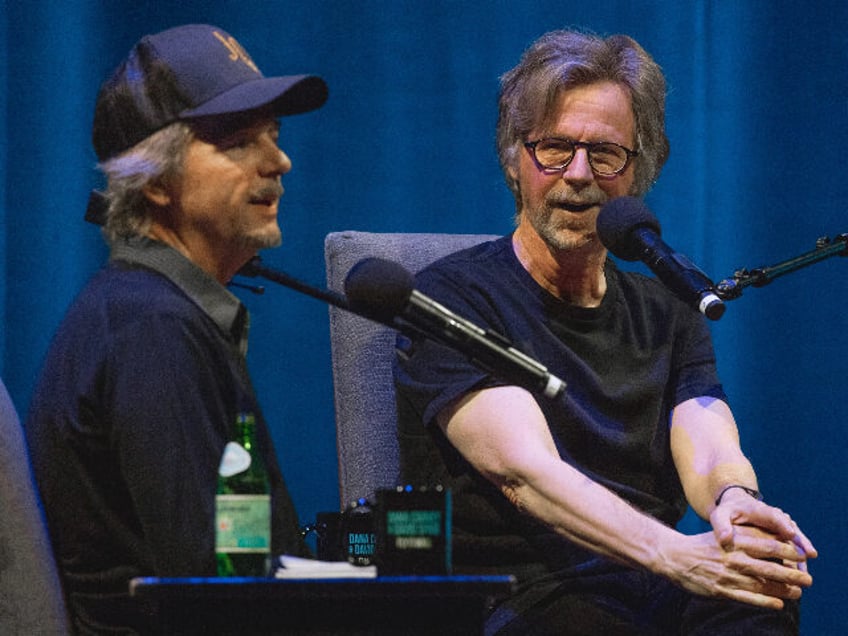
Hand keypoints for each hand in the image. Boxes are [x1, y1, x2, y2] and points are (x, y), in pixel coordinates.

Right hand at [661, 529, 812, 608]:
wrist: (673, 556)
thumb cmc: (703, 545)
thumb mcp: (722, 533)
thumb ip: (745, 535)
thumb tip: (774, 538)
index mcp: (734, 540)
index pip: (767, 545)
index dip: (788, 551)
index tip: (802, 556)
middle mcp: (733, 557)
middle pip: (769, 565)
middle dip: (792, 573)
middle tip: (808, 579)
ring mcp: (727, 575)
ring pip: (761, 584)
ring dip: (783, 590)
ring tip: (798, 593)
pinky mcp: (720, 590)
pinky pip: (747, 598)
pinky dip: (765, 602)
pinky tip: (778, 604)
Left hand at [710, 491, 816, 571]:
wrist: (736, 506)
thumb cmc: (727, 512)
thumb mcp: (719, 515)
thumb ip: (721, 526)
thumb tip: (726, 540)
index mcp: (759, 510)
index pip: (773, 515)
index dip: (783, 524)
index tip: (790, 533)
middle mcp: (776, 517)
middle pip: (791, 528)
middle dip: (800, 541)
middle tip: (809, 554)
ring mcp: (783, 526)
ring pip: (796, 540)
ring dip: (802, 554)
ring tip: (805, 571)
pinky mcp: (784, 536)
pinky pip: (794, 547)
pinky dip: (798, 559)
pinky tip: (800, 573)